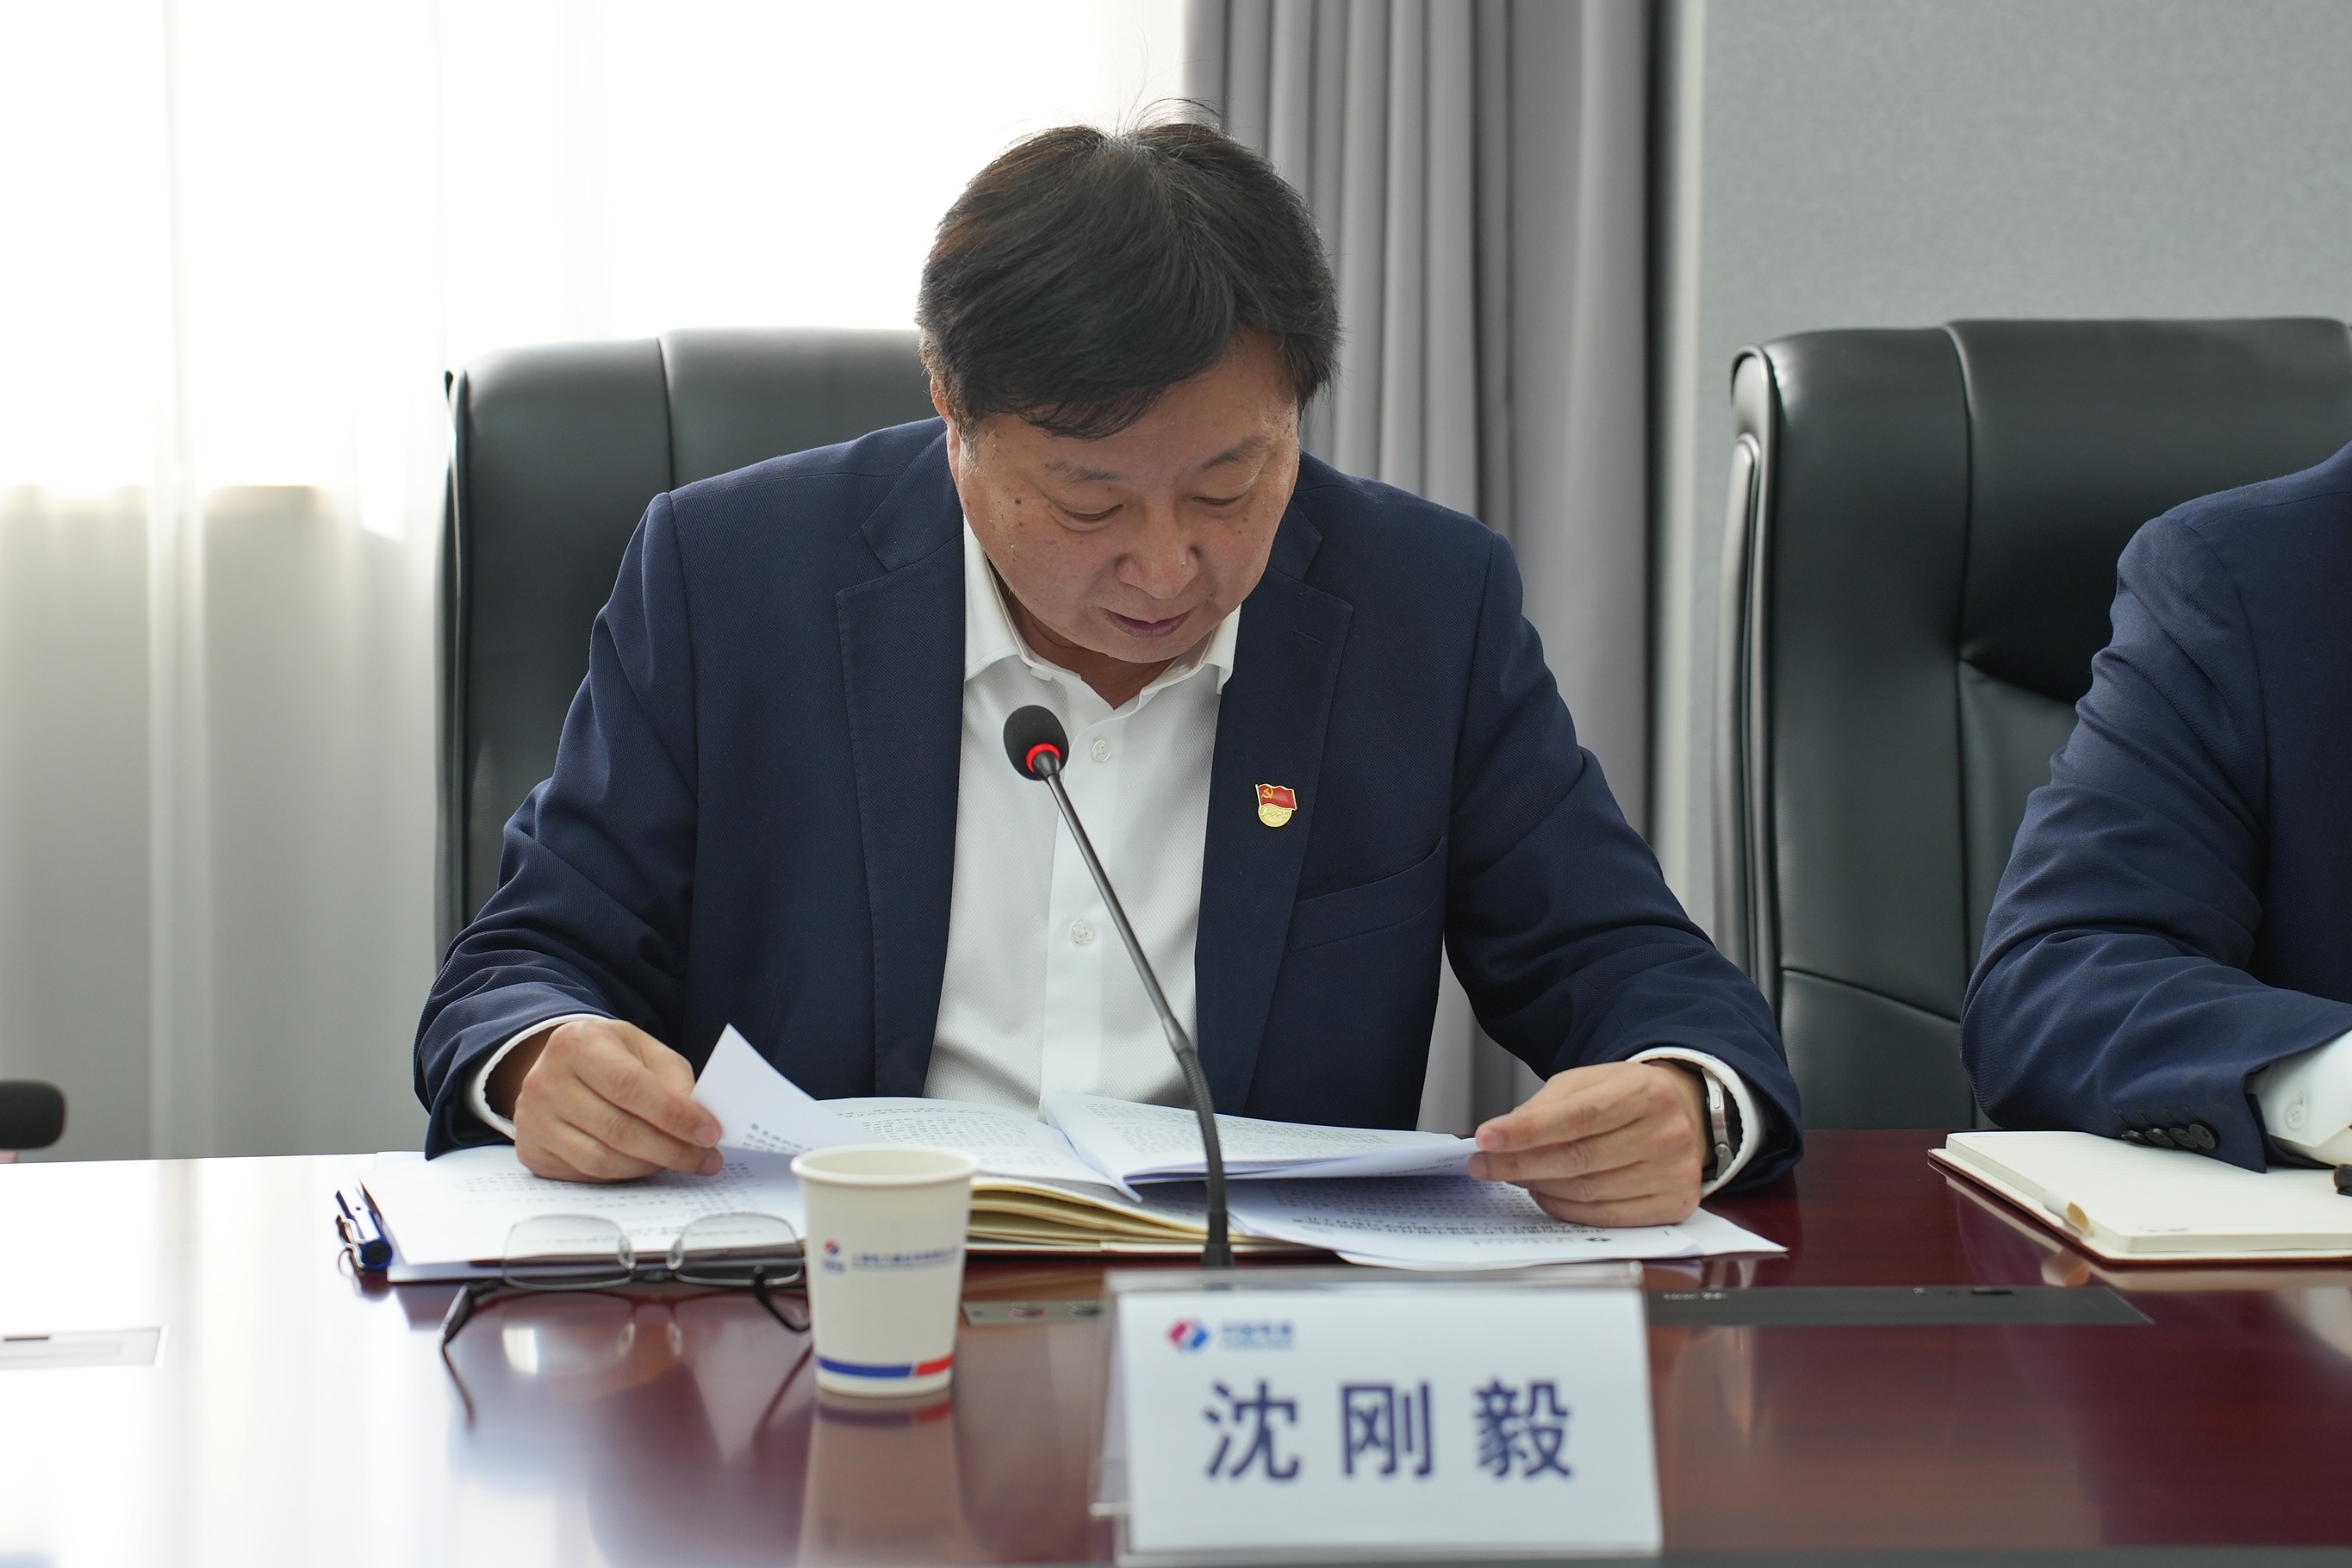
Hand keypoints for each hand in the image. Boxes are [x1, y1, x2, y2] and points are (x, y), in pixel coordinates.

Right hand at [489, 1017, 723, 1181]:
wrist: (559, 1066)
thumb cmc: (609, 1056)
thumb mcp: (643, 1048)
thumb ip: (672, 1077)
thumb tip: (698, 1119)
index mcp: (577, 1043)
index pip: (631, 1086)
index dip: (674, 1114)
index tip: (710, 1133)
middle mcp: (545, 1080)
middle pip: (618, 1129)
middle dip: (671, 1149)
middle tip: (706, 1159)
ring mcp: (533, 1119)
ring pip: (603, 1160)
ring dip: (651, 1166)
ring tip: (681, 1161)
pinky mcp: (532, 1151)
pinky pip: (586, 1175)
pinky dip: (623, 1175)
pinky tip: (646, 1164)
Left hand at [1465, 1061, 1707, 1225]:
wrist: (1681, 1115)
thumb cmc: (1626, 1098)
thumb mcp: (1588, 1082)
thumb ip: (1547, 1105)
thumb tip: (1503, 1136)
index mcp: (1646, 1091)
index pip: (1577, 1116)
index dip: (1527, 1131)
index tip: (1486, 1138)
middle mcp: (1667, 1133)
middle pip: (1579, 1159)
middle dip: (1520, 1164)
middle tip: (1483, 1164)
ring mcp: (1674, 1173)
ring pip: (1588, 1192)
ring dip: (1538, 1187)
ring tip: (1511, 1175)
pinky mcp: (1673, 1205)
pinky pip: (1605, 1218)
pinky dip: (1565, 1210)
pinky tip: (1543, 1194)